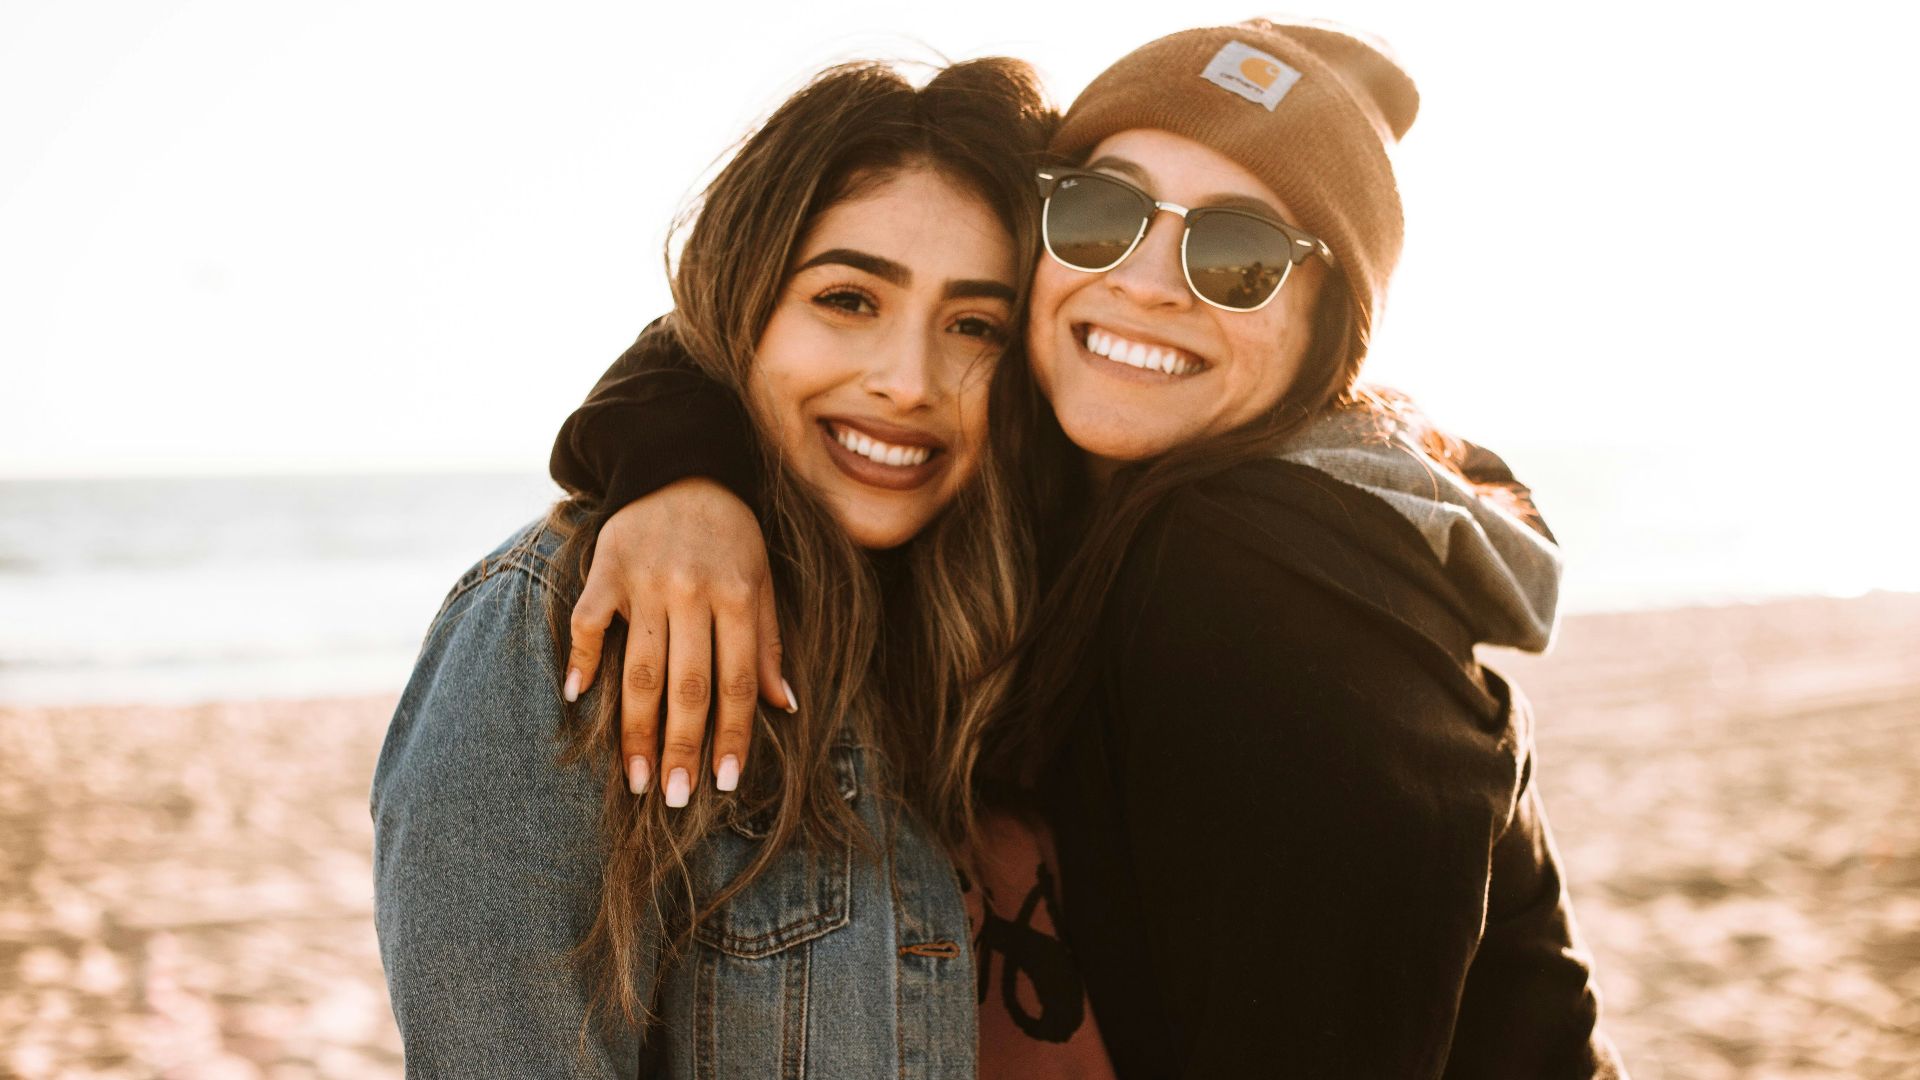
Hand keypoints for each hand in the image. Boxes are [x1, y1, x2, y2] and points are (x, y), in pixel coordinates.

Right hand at [563, 478, 793, 806]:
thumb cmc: (729, 533)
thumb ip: (768, 642)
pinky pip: (587, 622)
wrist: (680, 465)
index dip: (732, 735)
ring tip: (634, 778)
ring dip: (635, 729)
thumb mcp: (761, 579)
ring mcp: (644, 581)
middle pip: (686, 685)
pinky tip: (577, 699)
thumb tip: (784, 706)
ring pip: (638, 668)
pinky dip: (580, 659)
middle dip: (681, 747)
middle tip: (675, 798)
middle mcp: (691, 592)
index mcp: (736, 595)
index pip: (736, 681)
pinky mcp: (605, 569)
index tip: (725, 782)